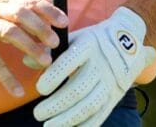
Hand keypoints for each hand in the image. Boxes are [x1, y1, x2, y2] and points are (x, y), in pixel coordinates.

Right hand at [0, 0, 67, 97]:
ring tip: (45, 62)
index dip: (49, 10)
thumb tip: (30, 24)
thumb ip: (6, 9)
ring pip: (11, 32)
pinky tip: (16, 89)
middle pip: (24, 14)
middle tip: (56, 43)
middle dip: (43, 28)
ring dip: (31, 47)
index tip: (64, 21)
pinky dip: (6, 76)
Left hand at [32, 6, 155, 125]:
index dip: (55, 76)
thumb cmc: (90, 41)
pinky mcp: (114, 97)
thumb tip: (26, 60)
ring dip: (68, 119)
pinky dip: (85, 125)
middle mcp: (101, 64)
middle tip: (37, 114)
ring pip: (89, 105)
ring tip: (49, 126)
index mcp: (88, 45)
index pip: (70, 61)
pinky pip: (101, 115)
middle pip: (79, 89)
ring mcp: (110, 83)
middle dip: (57, 104)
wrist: (128, 42)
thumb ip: (49, 50)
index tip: (39, 89)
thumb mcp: (73, 38)